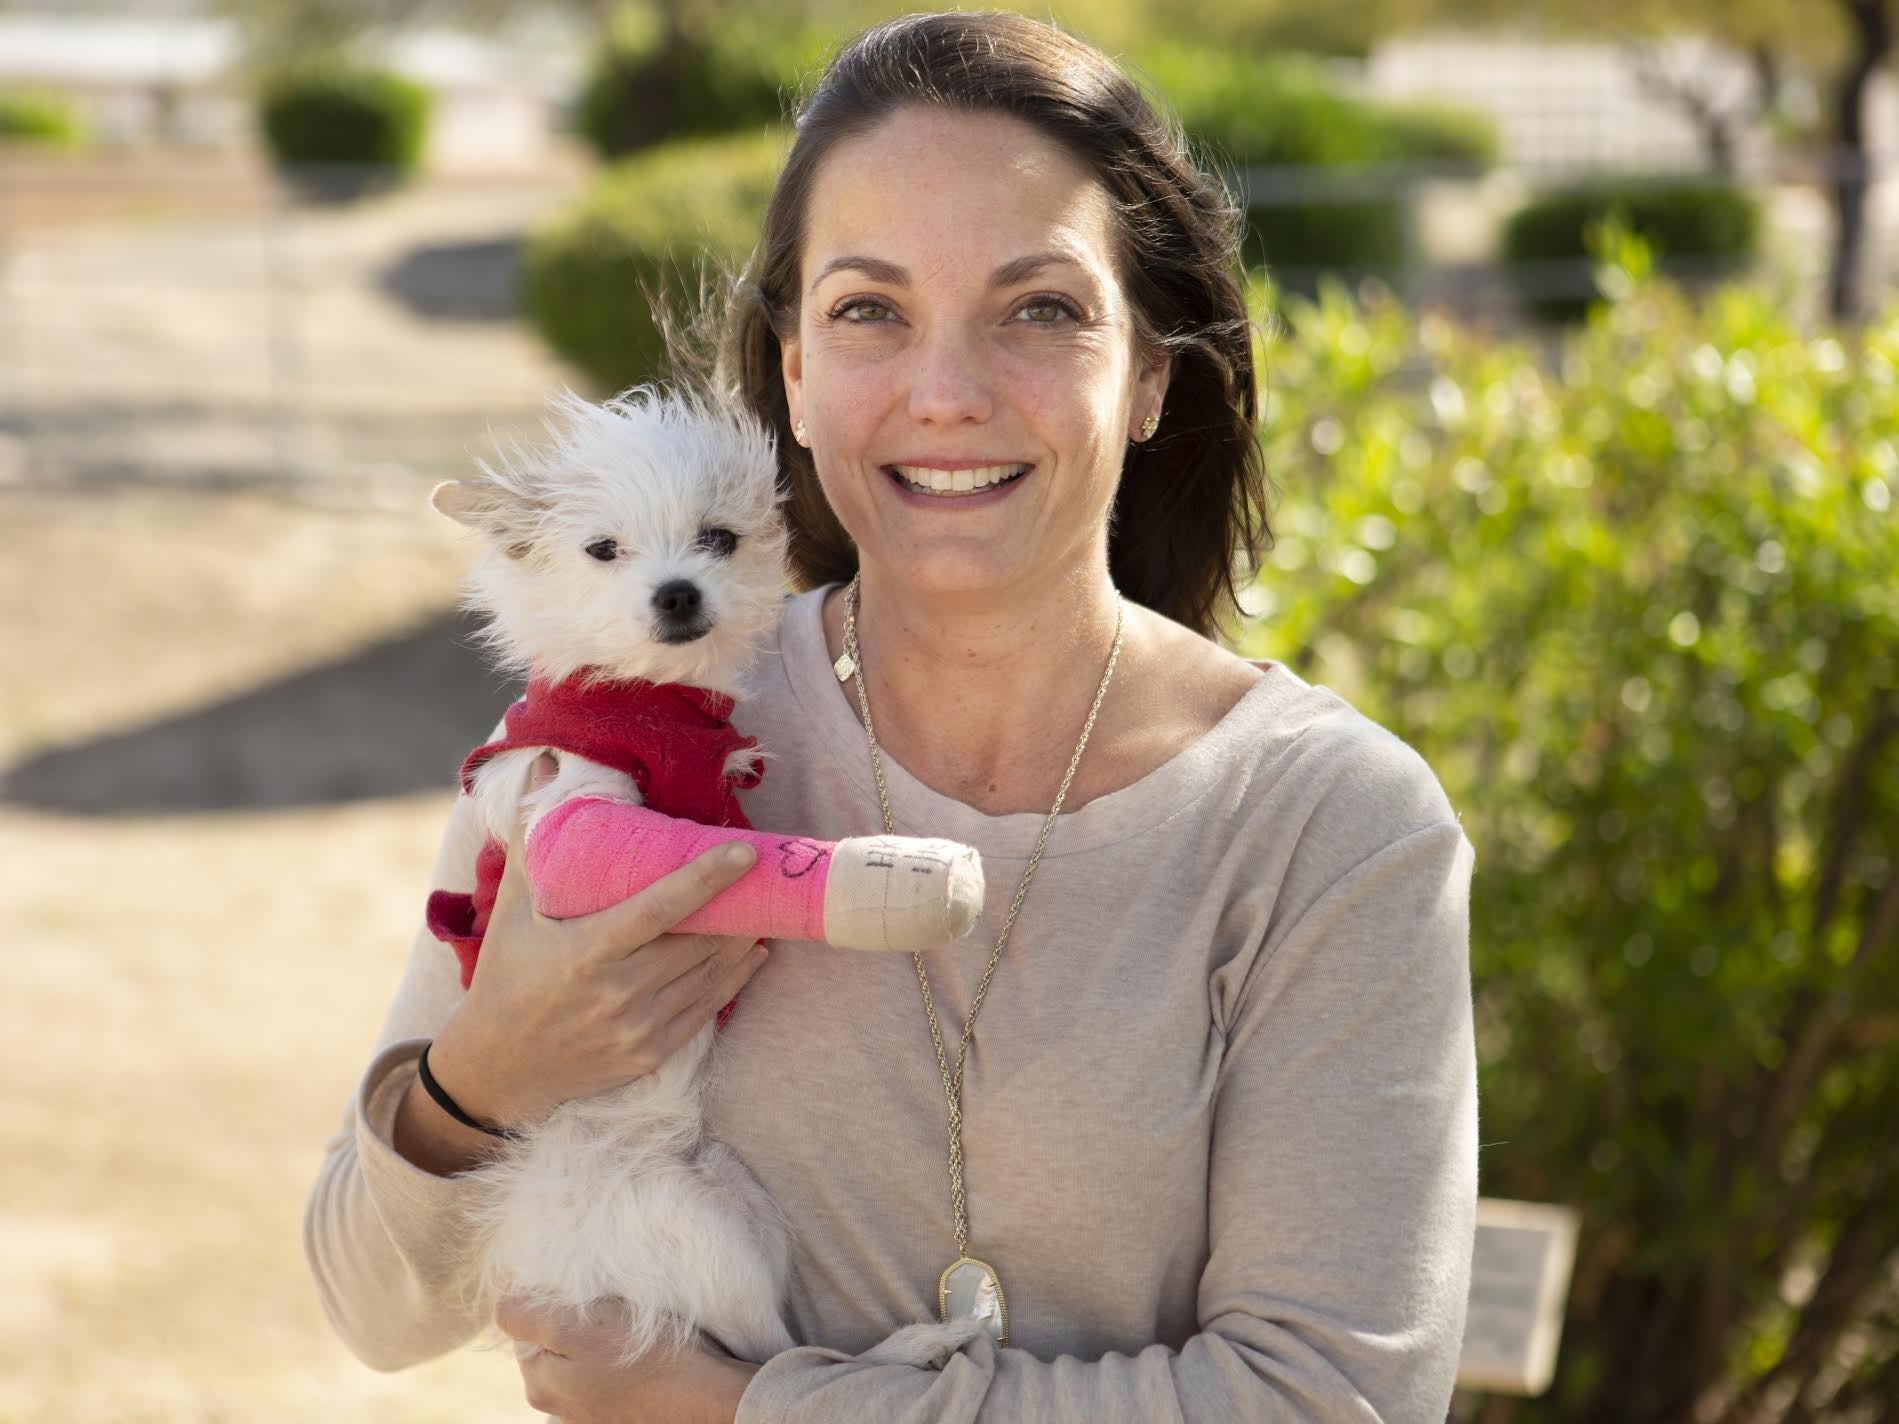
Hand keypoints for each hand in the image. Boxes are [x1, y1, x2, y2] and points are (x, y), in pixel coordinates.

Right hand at [427, 754, 768, 1131]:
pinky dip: (734, 979)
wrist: (499, 1066)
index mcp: (586, 953)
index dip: (706, 879)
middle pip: (698, 943)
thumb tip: (544, 763)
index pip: (659, 909)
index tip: (744, 851)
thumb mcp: (511, 909)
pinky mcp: (651, 1054)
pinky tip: (749, 954)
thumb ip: (532, 837)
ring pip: (711, 976)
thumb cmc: (506, 975)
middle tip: (763, 876)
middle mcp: (618, 993)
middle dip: (736, 909)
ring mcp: (638, 1028)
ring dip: (742, 941)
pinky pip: (707, 1010)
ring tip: (763, 908)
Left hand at [498, 1294, 760, 1423]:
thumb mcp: (578, 1326)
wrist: (708, 1399)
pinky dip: (627, 1355)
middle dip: (580, 1319)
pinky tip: (649, 1348)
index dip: (554, 1300)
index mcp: (540, 1384)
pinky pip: (615, 1372)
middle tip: (613, 1304)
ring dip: (605, 1335)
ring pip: (588, 1355)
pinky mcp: (626, 1410)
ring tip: (636, 1324)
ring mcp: (594, 1412)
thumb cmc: (646, 1359)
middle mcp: (560, 1406)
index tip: (587, 1291)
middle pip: (558, 1342)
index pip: (528, 1325)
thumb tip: (502, 1306)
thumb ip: (528, 1316)